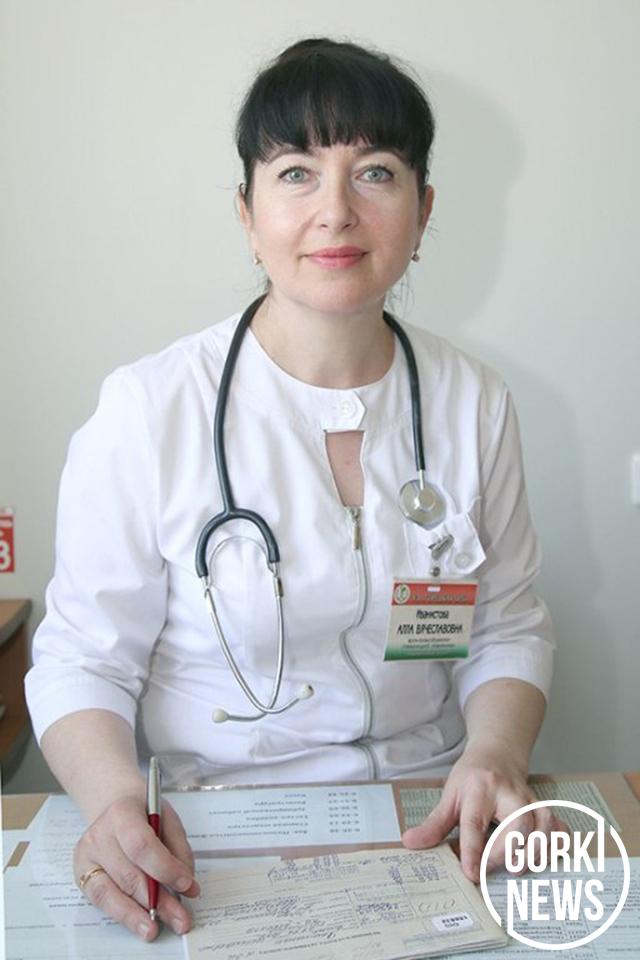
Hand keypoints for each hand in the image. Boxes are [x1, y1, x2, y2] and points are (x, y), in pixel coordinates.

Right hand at [73, 794, 199, 940]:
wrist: (115, 806)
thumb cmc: (143, 813)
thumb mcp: (167, 819)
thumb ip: (179, 850)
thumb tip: (188, 885)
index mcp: (122, 813)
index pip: (142, 845)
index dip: (165, 868)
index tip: (186, 884)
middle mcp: (100, 835)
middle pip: (130, 874)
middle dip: (158, 901)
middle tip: (180, 917)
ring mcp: (87, 856)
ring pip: (112, 892)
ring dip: (139, 915)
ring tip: (157, 928)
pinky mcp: (81, 874)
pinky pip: (101, 900)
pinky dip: (122, 914)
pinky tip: (138, 922)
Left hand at [402, 744, 562, 882]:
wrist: (497, 753)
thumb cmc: (471, 778)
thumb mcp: (449, 795)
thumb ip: (434, 823)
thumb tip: (410, 842)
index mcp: (479, 789)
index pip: (475, 821)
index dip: (473, 849)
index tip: (471, 873)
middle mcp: (509, 792)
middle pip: (517, 823)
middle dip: (508, 850)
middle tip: (494, 869)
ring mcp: (531, 799)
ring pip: (543, 824)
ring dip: (535, 850)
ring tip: (519, 867)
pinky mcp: (544, 807)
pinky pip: (559, 825)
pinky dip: (557, 843)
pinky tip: (547, 857)